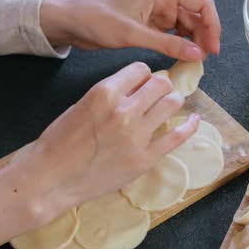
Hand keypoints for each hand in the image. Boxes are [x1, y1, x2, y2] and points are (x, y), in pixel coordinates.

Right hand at [18, 62, 199, 222]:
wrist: (53, 178)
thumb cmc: (60, 142)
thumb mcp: (81, 105)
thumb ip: (110, 95)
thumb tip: (136, 88)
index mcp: (105, 93)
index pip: (140, 70)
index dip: (144, 75)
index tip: (144, 82)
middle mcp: (124, 110)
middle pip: (160, 84)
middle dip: (162, 85)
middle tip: (160, 93)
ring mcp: (138, 135)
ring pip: (172, 104)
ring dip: (174, 101)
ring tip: (173, 104)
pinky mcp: (146, 157)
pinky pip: (177, 136)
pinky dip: (190, 125)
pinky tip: (194, 120)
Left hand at [40, 0, 220, 59]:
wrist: (72, 23)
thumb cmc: (97, 19)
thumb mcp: (133, 34)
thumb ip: (167, 44)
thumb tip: (196, 54)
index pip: (201, 2)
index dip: (212, 24)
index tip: (212, 47)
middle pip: (197, 16)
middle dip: (204, 37)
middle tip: (203, 59)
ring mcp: (159, 11)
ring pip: (188, 26)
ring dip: (193, 43)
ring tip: (194, 61)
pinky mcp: (152, 24)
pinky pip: (175, 34)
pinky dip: (180, 46)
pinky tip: (181, 57)